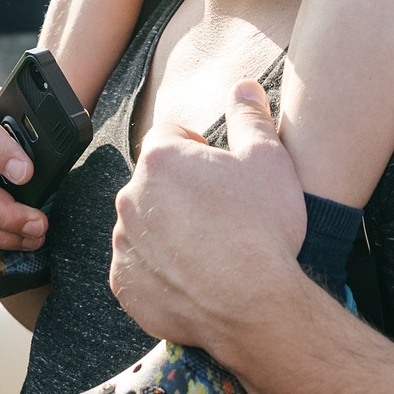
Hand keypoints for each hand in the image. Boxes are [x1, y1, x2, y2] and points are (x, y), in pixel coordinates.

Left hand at [110, 80, 305, 358]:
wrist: (257, 307)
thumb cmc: (264, 228)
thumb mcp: (269, 158)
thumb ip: (250, 115)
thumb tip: (242, 86)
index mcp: (161, 158)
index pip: (169, 135)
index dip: (198, 148)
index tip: (220, 172)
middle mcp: (131, 196)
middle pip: (154, 180)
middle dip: (180, 189)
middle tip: (220, 212)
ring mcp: (124, 243)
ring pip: (144, 222)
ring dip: (167, 228)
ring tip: (210, 247)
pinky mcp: (124, 284)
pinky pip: (138, 266)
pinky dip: (158, 269)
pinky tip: (194, 276)